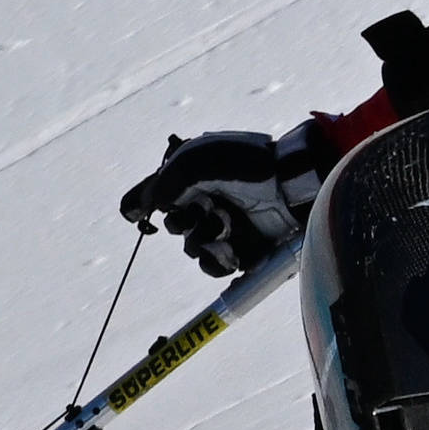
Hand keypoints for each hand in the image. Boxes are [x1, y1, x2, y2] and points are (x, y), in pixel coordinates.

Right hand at [121, 126, 325, 274]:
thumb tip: (150, 206)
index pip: (149, 196)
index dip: (137, 209)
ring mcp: (220, 225)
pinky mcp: (238, 247)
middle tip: (203, 211)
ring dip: (202, 240)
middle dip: (182, 222)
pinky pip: (213, 266)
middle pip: (170, 225)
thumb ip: (165, 183)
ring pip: (191, 248)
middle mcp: (202, 202)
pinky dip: (215, 261)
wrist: (291, 183)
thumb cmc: (245, 164)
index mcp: (188, 179)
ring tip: (225, 225)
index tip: (143, 217)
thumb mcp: (196, 163)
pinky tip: (228, 249)